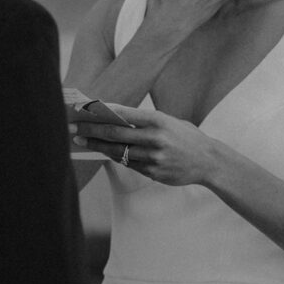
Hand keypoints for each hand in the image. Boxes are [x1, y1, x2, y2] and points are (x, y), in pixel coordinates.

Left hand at [71, 104, 214, 186]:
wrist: (209, 162)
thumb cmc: (186, 137)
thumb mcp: (170, 121)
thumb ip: (145, 120)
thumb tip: (114, 116)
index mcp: (160, 120)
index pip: (124, 114)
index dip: (102, 112)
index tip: (85, 111)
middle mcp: (156, 138)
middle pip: (116, 134)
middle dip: (92, 131)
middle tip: (74, 130)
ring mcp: (154, 158)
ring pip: (118, 152)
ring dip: (98, 146)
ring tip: (83, 142)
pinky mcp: (153, 173)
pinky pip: (128, 164)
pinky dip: (115, 157)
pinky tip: (104, 152)